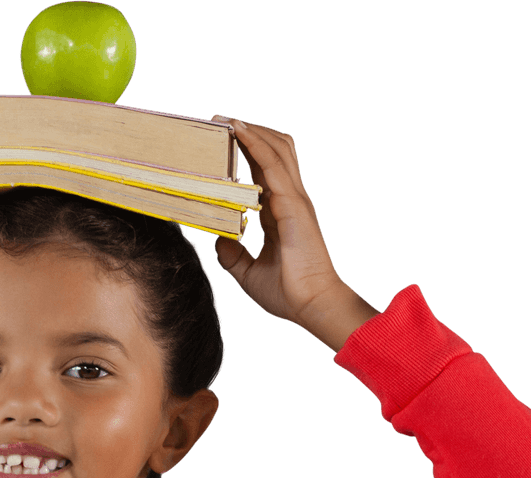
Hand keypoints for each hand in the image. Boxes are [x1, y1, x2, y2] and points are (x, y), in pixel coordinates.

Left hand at [211, 116, 344, 325]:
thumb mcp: (248, 273)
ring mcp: (294, 199)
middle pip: (272, 151)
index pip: (264, 169)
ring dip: (250, 131)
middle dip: (247, 132)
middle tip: (218, 121)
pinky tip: (239, 131)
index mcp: (280, 212)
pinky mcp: (294, 205)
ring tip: (225, 120)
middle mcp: (290, 199)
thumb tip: (219, 240)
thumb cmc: (288, 293)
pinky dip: (256, 144)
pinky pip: (274, 165)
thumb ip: (233, 256)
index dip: (246, 149)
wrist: (311, 306)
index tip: (222, 136)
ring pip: (275, 149)